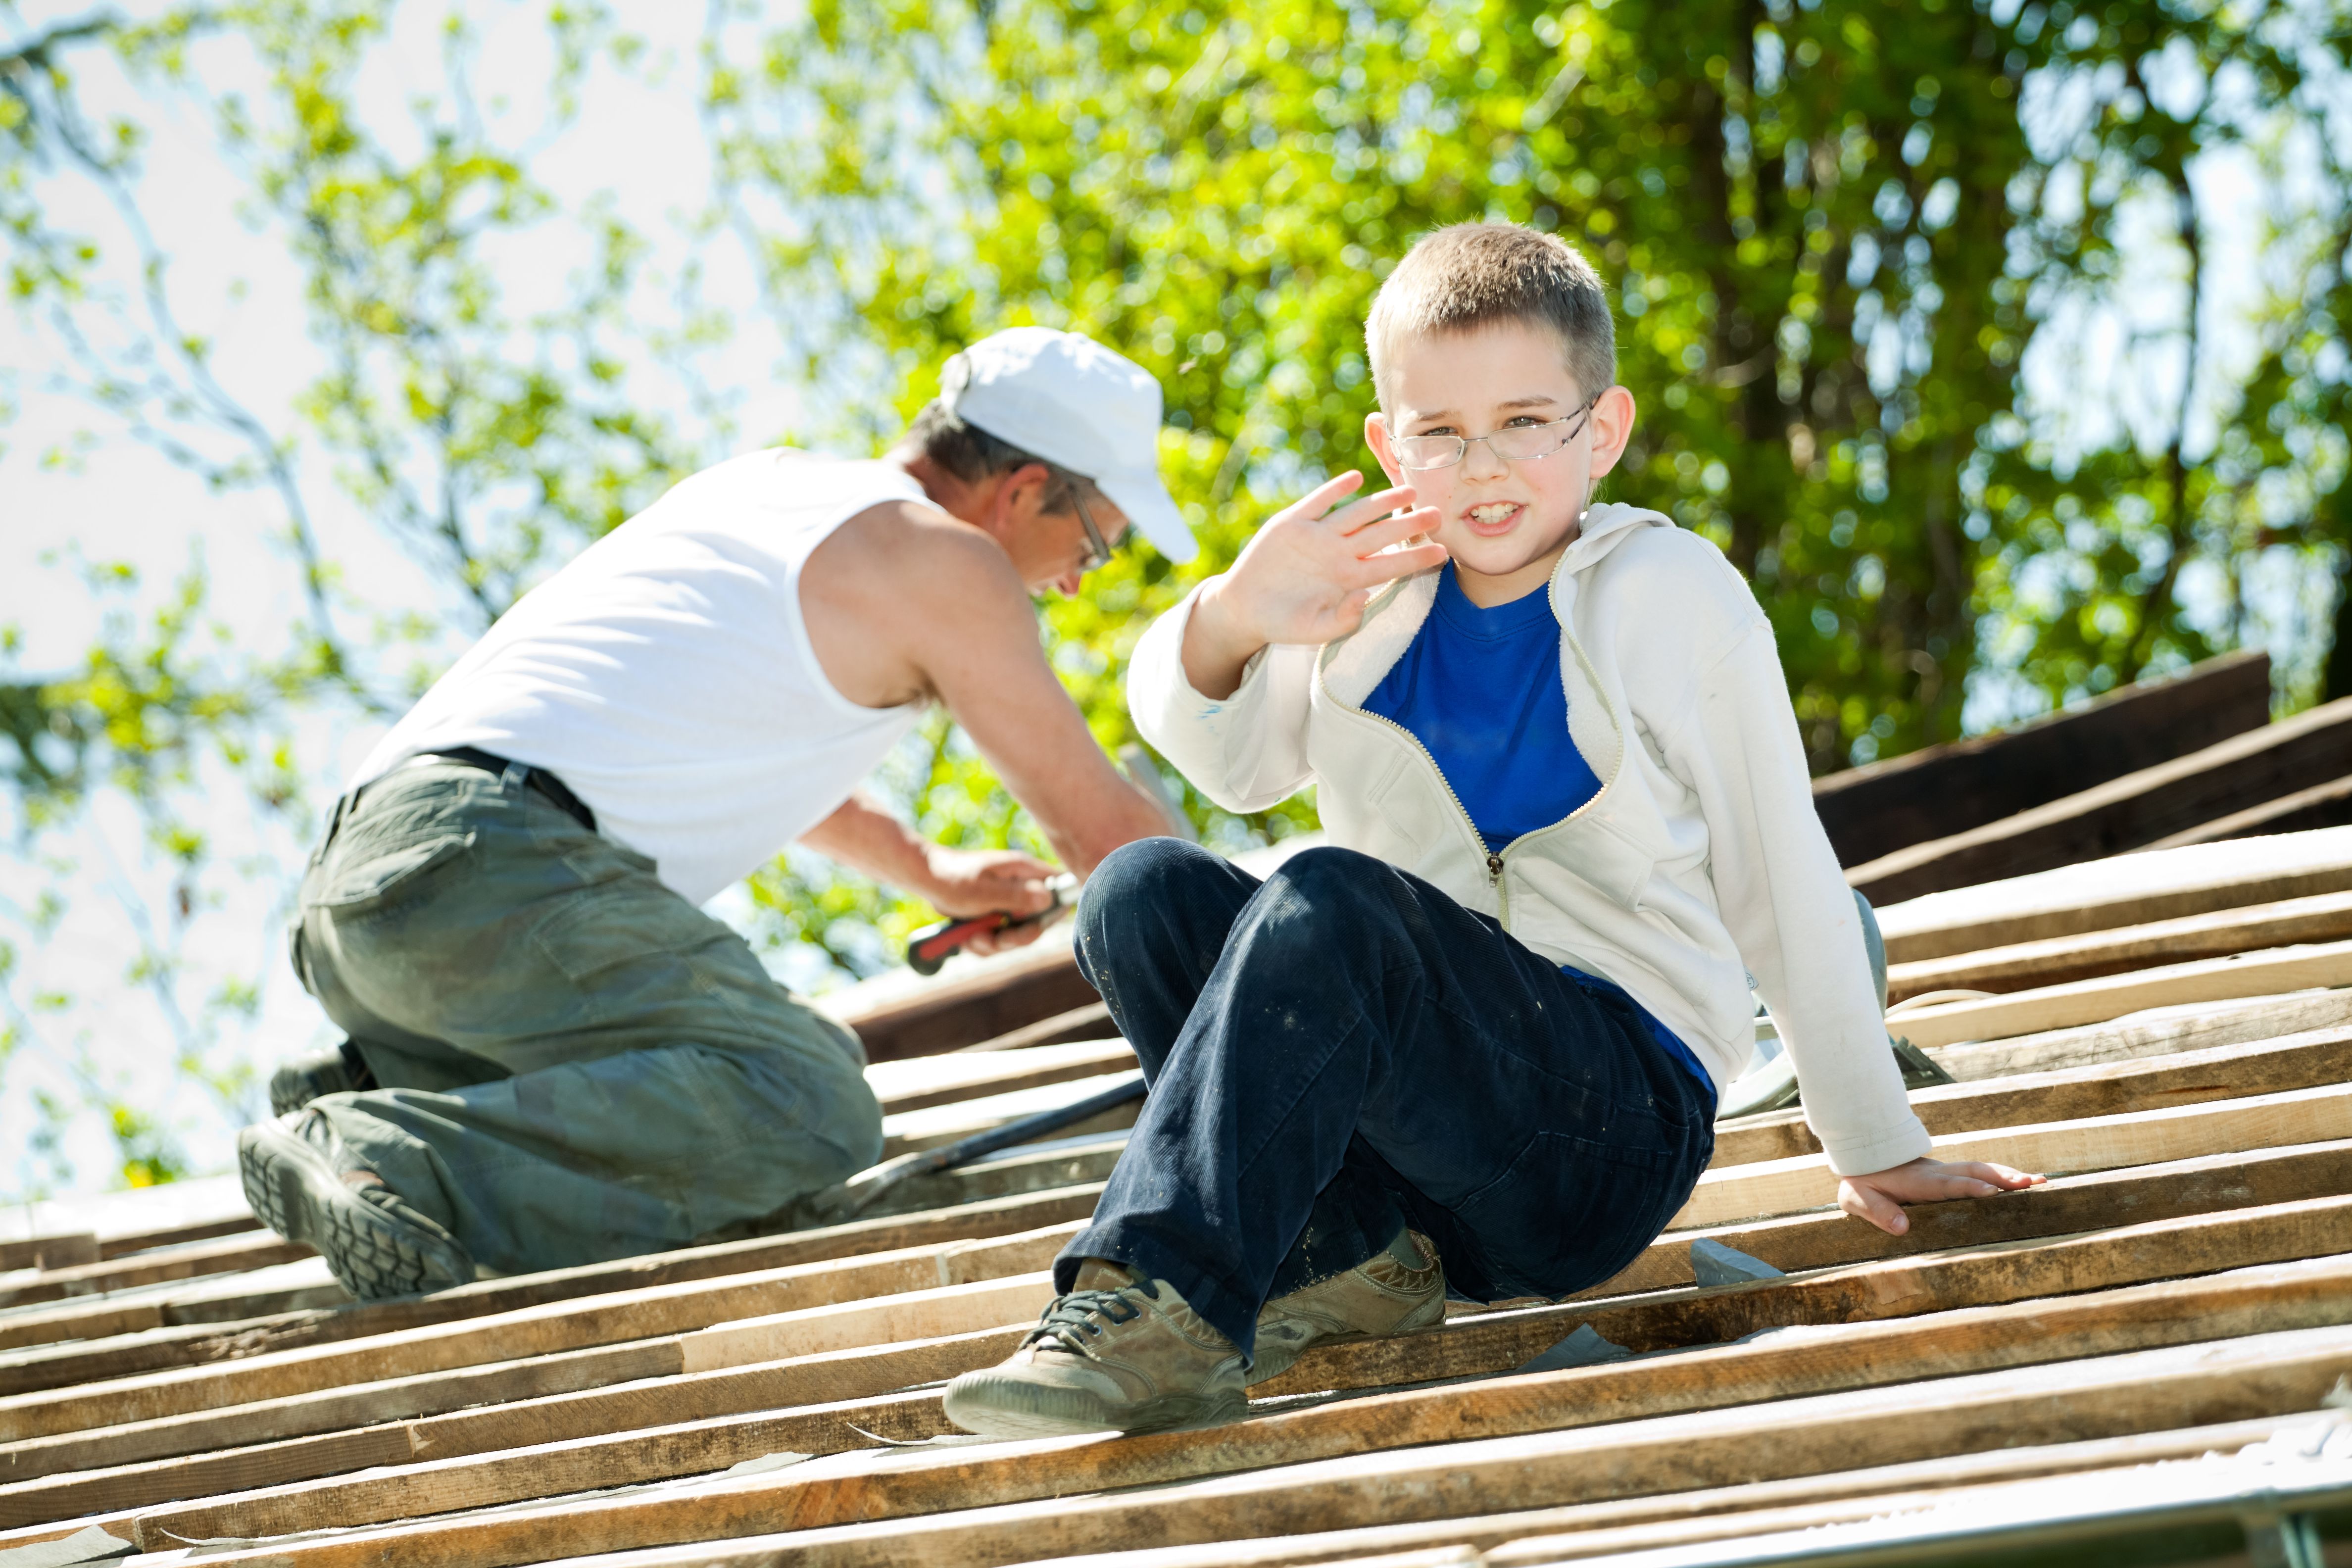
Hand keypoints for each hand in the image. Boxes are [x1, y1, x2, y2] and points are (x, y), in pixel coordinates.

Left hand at [916, 845, 1059, 955]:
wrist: (924, 878)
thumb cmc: (953, 879)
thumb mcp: (985, 891)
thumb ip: (1017, 896)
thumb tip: (1049, 899)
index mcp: (1024, 872)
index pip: (1058, 890)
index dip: (1052, 913)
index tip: (1030, 927)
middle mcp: (1020, 886)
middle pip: (1037, 922)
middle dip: (1015, 938)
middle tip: (996, 939)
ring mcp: (1007, 901)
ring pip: (1015, 935)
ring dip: (994, 944)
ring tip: (973, 937)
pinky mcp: (993, 914)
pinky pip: (997, 939)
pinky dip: (983, 944)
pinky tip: (968, 937)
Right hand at [1181, 470, 1445, 697]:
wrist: (1243, 609)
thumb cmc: (1282, 622)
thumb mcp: (1313, 631)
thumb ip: (1342, 620)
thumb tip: (1364, 598)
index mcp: (1347, 579)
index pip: (1389, 566)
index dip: (1416, 559)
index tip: (1443, 554)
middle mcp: (1337, 553)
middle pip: (1380, 535)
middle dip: (1409, 524)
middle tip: (1437, 514)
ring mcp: (1316, 536)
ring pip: (1356, 515)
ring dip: (1381, 502)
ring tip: (1408, 491)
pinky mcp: (1292, 523)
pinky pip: (1318, 503)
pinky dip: (1335, 490)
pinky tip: (1355, 479)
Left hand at [1837, 1156, 2044, 1236]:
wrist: (1862, 1157)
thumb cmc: (1862, 1182)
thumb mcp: (1857, 1198)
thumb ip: (1877, 1211)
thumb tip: (1902, 1228)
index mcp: (1917, 1182)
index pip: (1947, 1184)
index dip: (1969, 1188)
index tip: (1991, 1192)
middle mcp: (1936, 1173)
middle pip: (1973, 1172)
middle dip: (2002, 1177)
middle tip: (2031, 1183)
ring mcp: (1944, 1172)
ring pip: (1980, 1169)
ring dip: (2008, 1175)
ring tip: (2038, 1181)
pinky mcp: (1949, 1175)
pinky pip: (1978, 1173)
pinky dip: (2001, 1175)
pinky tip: (2022, 1182)